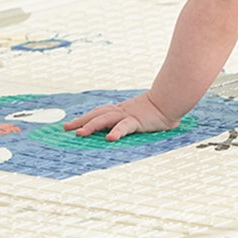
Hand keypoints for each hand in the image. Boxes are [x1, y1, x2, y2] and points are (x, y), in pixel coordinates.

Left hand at [62, 91, 181, 140]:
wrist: (172, 99)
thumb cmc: (162, 107)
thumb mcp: (146, 115)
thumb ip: (141, 121)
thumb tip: (140, 127)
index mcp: (123, 110)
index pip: (100, 113)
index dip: (86, 118)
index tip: (73, 124)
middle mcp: (122, 111)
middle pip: (97, 114)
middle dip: (80, 121)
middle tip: (65, 128)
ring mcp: (129, 115)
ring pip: (106, 119)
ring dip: (91, 125)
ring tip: (79, 133)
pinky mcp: (137, 120)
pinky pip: (125, 126)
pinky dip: (116, 131)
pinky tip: (109, 138)